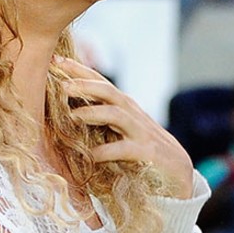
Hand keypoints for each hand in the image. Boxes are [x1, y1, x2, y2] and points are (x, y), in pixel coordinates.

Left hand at [56, 58, 197, 198]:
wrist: (178, 173)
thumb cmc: (143, 152)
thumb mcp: (121, 133)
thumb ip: (101, 123)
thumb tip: (65, 115)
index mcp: (124, 107)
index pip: (100, 82)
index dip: (79, 70)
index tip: (55, 60)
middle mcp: (132, 114)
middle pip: (108, 91)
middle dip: (85, 85)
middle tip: (61, 85)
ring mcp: (141, 132)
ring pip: (116, 114)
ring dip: (93, 113)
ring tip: (72, 116)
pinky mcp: (147, 153)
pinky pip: (124, 148)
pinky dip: (106, 151)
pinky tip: (91, 156)